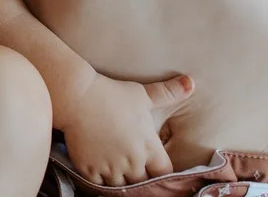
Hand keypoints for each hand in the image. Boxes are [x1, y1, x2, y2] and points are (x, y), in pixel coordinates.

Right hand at [62, 72, 193, 186]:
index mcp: (148, 147)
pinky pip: (99, 185)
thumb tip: (190, 82)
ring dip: (121, 179)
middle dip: (140, 175)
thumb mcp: (142, 94)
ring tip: (118, 168)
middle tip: (134, 167)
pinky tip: (101, 169)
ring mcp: (110, 167)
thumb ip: (168, 93)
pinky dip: (101, 180)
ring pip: (121, 186)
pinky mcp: (90, 169)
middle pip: (143, 182)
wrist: (77, 96)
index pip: (164, 172)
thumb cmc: (111, 93)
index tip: (155, 166)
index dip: (160, 171)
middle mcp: (132, 161)